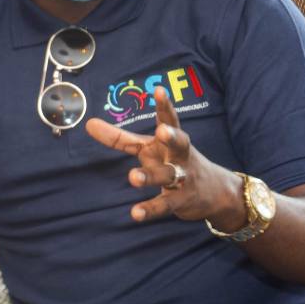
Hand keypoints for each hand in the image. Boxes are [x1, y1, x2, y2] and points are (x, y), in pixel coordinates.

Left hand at [85, 87, 243, 225]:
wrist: (216, 192)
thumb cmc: (173, 161)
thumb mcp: (149, 147)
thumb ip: (119, 137)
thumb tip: (88, 123)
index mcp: (171, 139)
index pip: (169, 119)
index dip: (164, 105)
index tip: (159, 90)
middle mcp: (179, 155)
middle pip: (179, 143)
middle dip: (171, 136)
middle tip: (161, 130)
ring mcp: (183, 178)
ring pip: (167, 175)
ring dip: (150, 176)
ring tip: (133, 177)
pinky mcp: (181, 200)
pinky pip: (165, 205)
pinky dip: (150, 209)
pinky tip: (135, 213)